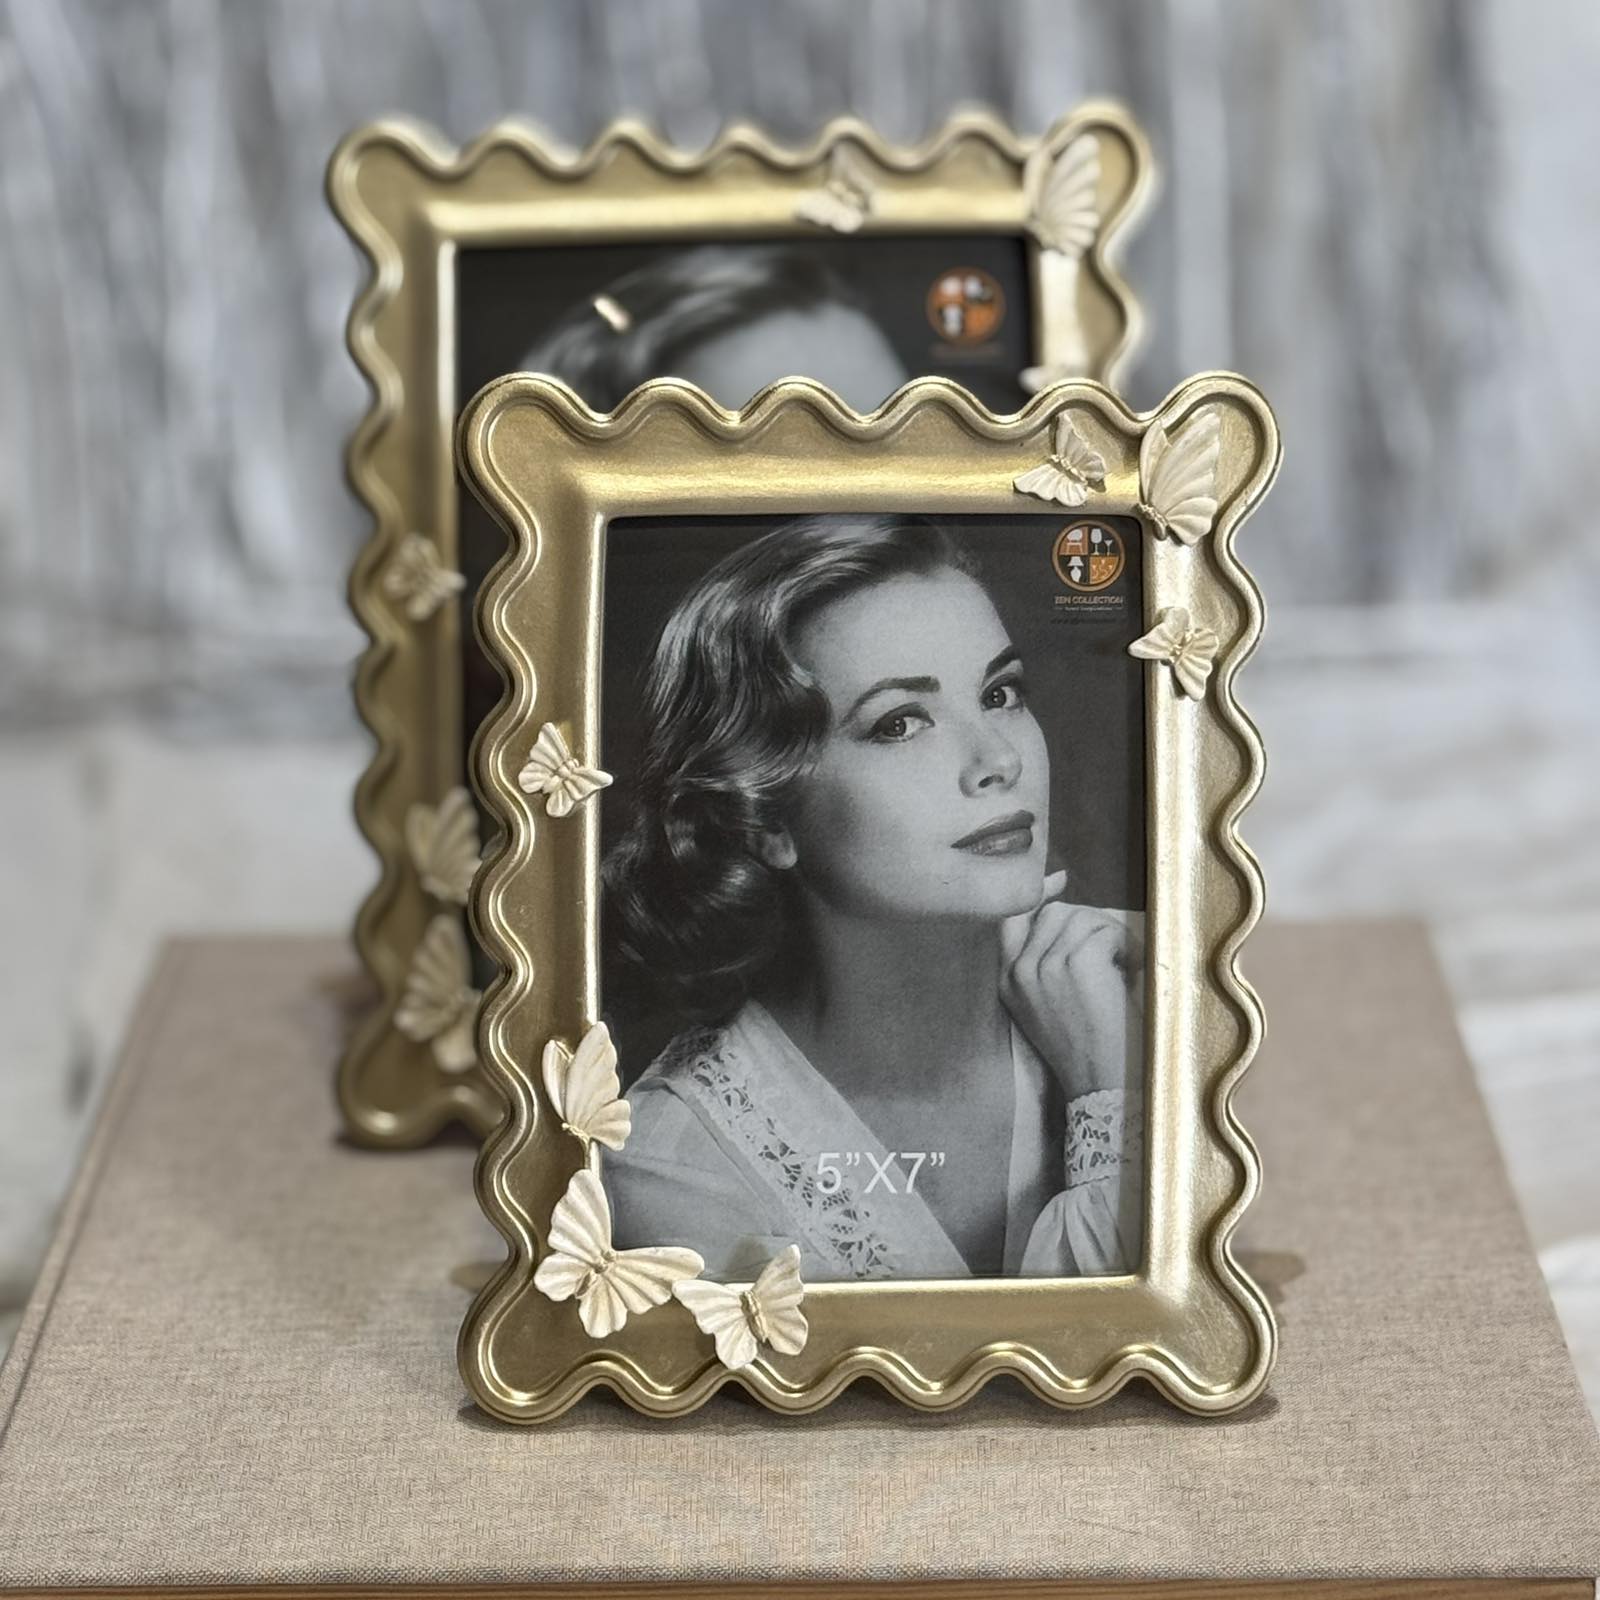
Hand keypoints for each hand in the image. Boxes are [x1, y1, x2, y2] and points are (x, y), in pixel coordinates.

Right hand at [999, 871, 1144, 1101]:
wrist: (1100, 1084)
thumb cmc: (1083, 1046)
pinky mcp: (1075, 963)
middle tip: (1111, 950)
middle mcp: (1019, 970)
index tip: (1058, 880)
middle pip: (1055, 913)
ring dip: (1110, 936)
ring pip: (1082, 918)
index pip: (1010, 919)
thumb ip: (1041, 962)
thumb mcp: (1043, 1006)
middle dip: (1088, 923)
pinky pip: (1105, 932)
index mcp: (1007, 981)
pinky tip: (1130, 972)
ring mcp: (1044, 965)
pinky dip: (1126, 947)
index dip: (1036, 896)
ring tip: (1122, 965)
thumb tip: (1057, 902)